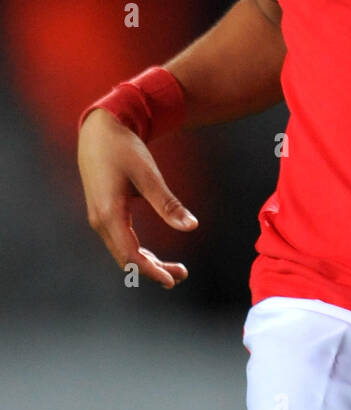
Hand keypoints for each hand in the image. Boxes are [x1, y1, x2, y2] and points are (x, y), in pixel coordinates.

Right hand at [77, 108, 197, 288]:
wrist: (100, 130)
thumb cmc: (124, 149)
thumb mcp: (148, 175)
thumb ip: (168, 204)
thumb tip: (192, 227)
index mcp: (109, 214)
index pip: (131, 255)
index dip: (151, 271)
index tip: (172, 280)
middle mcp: (100, 220)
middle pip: (126, 258)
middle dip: (153, 270)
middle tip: (181, 275)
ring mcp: (99, 217)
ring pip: (122, 251)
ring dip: (146, 262)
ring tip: (173, 269)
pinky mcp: (103, 212)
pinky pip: (119, 240)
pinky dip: (137, 251)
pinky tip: (153, 256)